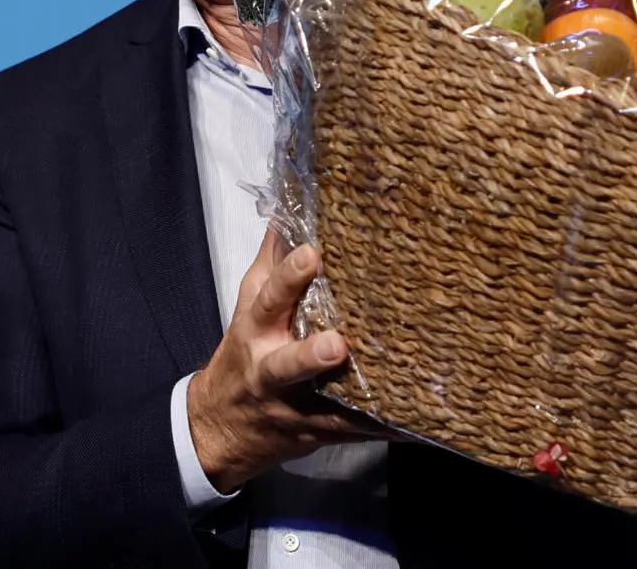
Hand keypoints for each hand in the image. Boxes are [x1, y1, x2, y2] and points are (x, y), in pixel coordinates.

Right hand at [187, 231, 388, 492]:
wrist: (220, 428)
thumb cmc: (245, 352)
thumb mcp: (248, 306)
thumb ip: (271, 262)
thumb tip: (290, 205)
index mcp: (257, 331)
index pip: (269, 300)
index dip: (289, 278)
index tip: (313, 254)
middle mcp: (272, 371)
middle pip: (288, 364)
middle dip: (310, 355)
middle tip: (338, 344)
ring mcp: (295, 407)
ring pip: (326, 404)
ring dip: (354, 398)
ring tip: (390, 388)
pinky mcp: (319, 432)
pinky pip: (353, 430)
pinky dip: (381, 426)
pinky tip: (415, 421)